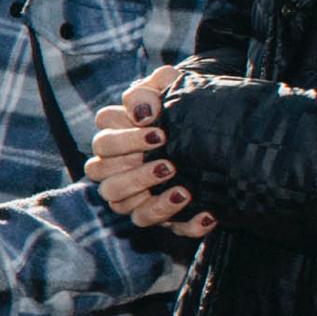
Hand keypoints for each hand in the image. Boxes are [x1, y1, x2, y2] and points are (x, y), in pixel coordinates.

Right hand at [85, 70, 210, 237]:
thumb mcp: (170, 88)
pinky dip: (185, 224)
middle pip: (102, 176)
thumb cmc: (181, 107)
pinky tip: (208, 215)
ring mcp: (134, 194)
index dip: (124, 139)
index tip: (159, 133)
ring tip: (184, 191)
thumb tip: (142, 113)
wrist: (214, 130)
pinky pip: (161, 227)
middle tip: (169, 164)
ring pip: (120, 205)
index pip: (102, 142)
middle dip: (134, 173)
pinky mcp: (159, 215)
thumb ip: (151, 88)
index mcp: (115, 139)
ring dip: (151, 202)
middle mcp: (116, 169)